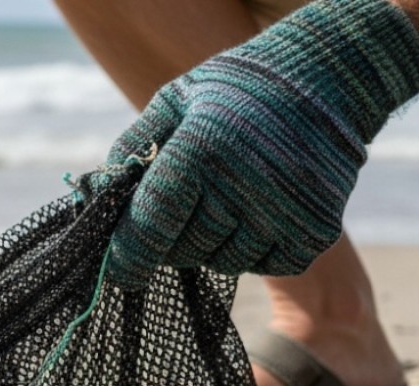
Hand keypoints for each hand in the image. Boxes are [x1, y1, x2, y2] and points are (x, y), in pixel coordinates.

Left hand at [103, 0, 418, 287]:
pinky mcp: (316, 230)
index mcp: (201, 149)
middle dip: (172, 240)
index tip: (118, 273)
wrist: (326, 78)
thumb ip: (132, 149)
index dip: (128, 257)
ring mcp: (284, 211)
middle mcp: (244, 184)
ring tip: (228, 199)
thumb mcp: (176, 101)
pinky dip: (256, 249)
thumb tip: (93, 199)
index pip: (150, 226)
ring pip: (223, 262)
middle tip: (184, 210)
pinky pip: (267, 265)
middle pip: (184, 250)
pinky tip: (260, 211)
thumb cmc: (235, 92)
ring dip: (215, 243)